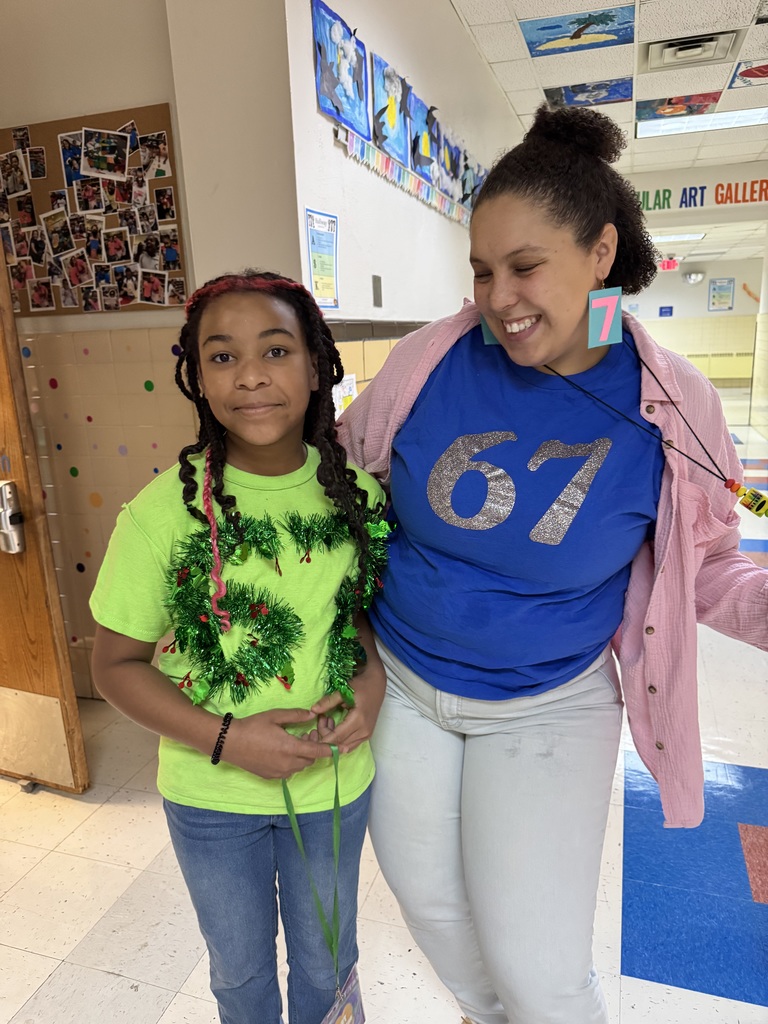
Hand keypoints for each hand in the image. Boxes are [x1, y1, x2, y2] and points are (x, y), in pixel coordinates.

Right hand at [222, 707, 339, 778]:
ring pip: (300, 766)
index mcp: (291, 748)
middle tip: (306, 734)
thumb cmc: (252, 726)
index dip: (332, 750)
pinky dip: (291, 762)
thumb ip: (296, 716)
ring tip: (293, 741)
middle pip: (310, 759)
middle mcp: (287, 764)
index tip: (344, 748)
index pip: (318, 751)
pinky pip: (288, 771)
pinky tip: (282, 750)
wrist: (230, 743)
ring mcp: (279, 772)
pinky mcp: (271, 776)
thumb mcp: (275, 716)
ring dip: (302, 756)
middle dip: (313, 749)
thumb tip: (313, 715)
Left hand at [310, 665, 385, 752]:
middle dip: (326, 736)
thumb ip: (328, 702)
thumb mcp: (343, 691)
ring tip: (328, 721)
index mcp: (358, 720)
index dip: (322, 738)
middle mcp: (364, 731)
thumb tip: (312, 710)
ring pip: (344, 747)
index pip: (336, 737)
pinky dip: (340, 739)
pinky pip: (350, 744)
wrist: (377, 685)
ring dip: (333, 739)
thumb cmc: (361, 686)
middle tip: (321, 718)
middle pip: (339, 744)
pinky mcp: (367, 735)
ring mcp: (367, 735)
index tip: (312, 731)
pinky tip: (335, 727)